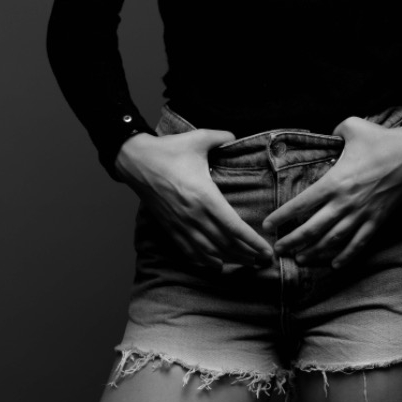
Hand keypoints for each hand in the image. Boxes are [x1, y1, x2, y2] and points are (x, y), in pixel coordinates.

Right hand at [115, 130, 274, 269]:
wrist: (136, 161)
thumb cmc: (168, 150)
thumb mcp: (199, 138)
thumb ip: (222, 137)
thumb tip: (235, 137)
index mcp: (204, 196)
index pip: (233, 227)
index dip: (251, 241)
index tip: (265, 250)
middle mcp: (193, 215)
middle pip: (225, 244)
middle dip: (247, 255)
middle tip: (263, 261)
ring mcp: (180, 224)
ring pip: (208, 251)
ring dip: (229, 260)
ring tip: (246, 264)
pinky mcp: (169, 227)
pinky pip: (188, 250)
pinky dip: (204, 261)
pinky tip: (216, 264)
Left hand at [262, 116, 401, 268]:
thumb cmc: (382, 140)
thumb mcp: (352, 126)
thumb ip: (334, 131)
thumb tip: (327, 135)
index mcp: (335, 181)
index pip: (302, 203)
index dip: (282, 216)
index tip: (268, 224)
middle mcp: (345, 202)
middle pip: (313, 229)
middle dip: (292, 241)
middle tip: (277, 249)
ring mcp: (362, 215)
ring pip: (333, 241)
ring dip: (314, 252)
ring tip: (299, 259)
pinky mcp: (377, 221)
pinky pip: (359, 244)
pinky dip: (346, 257)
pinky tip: (334, 264)